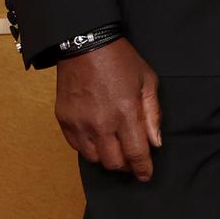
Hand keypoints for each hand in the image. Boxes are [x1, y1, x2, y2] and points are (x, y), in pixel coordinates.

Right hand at [55, 39, 161, 180]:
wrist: (84, 43)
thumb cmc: (119, 60)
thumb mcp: (147, 81)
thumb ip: (152, 114)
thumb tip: (155, 142)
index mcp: (125, 113)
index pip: (136, 154)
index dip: (143, 169)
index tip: (146, 175)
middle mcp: (101, 123)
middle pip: (114, 163)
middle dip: (126, 165)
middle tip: (131, 158)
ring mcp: (80, 123)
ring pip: (94, 159)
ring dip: (106, 157)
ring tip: (113, 145)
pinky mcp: (64, 120)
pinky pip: (77, 147)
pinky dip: (88, 147)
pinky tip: (97, 136)